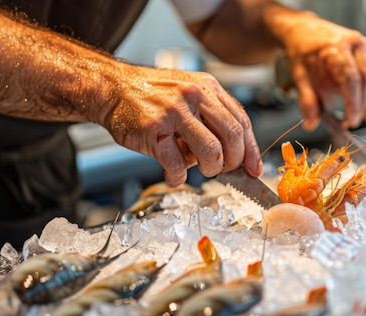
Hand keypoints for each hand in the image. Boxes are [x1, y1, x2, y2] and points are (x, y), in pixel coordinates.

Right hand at [106, 64, 262, 185]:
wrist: (112, 89)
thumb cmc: (151, 97)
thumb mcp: (188, 94)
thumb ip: (211, 116)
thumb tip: (236, 153)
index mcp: (207, 88)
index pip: (241, 121)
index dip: (251, 149)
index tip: (253, 168)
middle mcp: (194, 96)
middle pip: (232, 137)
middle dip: (231, 162)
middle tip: (222, 170)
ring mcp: (174, 112)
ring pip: (211, 152)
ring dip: (209, 169)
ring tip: (197, 169)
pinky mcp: (154, 130)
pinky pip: (178, 164)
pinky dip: (178, 176)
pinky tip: (173, 174)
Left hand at [282, 17, 365, 129]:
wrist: (304, 30)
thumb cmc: (302, 52)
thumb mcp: (299, 76)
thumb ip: (306, 100)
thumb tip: (311, 124)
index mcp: (336, 48)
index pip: (351, 80)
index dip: (353, 104)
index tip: (349, 121)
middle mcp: (354, 43)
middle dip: (363, 105)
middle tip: (353, 122)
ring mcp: (364, 44)